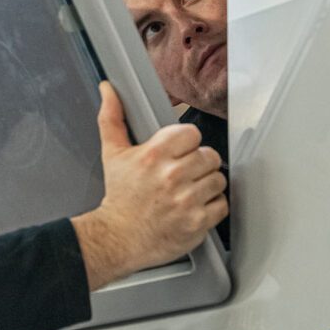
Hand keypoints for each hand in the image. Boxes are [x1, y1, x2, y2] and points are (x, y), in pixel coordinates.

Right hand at [71, 83, 225, 289]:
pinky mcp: (197, 222)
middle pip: (209, 156)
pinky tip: (195, 208)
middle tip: (183, 175)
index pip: (192, 134)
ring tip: (189, 192)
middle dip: (199, 165)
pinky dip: (212, 207)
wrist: (118, 238)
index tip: (179, 154)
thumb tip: (108, 90)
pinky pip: (221, 205)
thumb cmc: (119, 198)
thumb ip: (112, 118)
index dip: (187, 144)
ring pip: (218, 179)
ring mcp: (186, 201)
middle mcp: (171, 177)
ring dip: (207, 185)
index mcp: (154, 156)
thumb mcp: (112, 155)